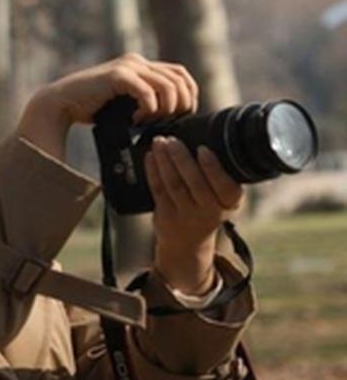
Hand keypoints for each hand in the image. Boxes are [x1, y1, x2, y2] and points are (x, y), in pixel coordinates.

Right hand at [28, 53, 198, 124]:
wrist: (62, 103)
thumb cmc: (92, 109)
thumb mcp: (126, 103)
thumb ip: (145, 101)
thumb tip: (172, 118)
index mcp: (141, 66)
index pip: (180, 74)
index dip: (189, 95)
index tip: (181, 116)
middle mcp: (137, 61)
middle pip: (179, 79)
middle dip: (181, 105)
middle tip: (168, 122)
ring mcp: (127, 66)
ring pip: (168, 85)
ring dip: (166, 108)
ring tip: (151, 121)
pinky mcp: (117, 75)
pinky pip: (147, 92)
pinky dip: (147, 109)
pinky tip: (136, 119)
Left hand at [145, 137, 242, 294]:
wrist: (188, 243)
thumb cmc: (208, 209)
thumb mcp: (222, 197)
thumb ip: (218, 175)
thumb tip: (206, 137)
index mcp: (228, 203)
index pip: (223, 186)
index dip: (212, 167)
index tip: (202, 149)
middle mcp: (209, 211)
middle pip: (194, 182)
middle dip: (181, 159)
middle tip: (173, 140)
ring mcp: (186, 215)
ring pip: (173, 184)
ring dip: (165, 161)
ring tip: (160, 142)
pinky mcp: (165, 215)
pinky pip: (158, 189)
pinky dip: (153, 171)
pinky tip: (150, 156)